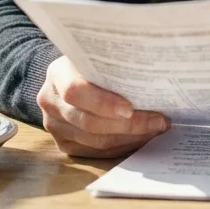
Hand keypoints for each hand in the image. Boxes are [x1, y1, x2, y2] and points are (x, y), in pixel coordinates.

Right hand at [37, 56, 169, 157]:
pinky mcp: (62, 143)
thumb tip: (156, 72)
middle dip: (130, 126)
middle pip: (89, 122)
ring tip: (155, 129)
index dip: (103, 103)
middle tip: (159, 121)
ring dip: (130, 138)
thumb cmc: (92, 65)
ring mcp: (54, 125)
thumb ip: (116, 64)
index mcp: (58, 74)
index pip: (76, 91)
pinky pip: (95, 152)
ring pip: (95, 141)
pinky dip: (121, 146)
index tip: (131, 109)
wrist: (70, 77)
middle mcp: (50, 101)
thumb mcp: (99, 56)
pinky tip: (140, 138)